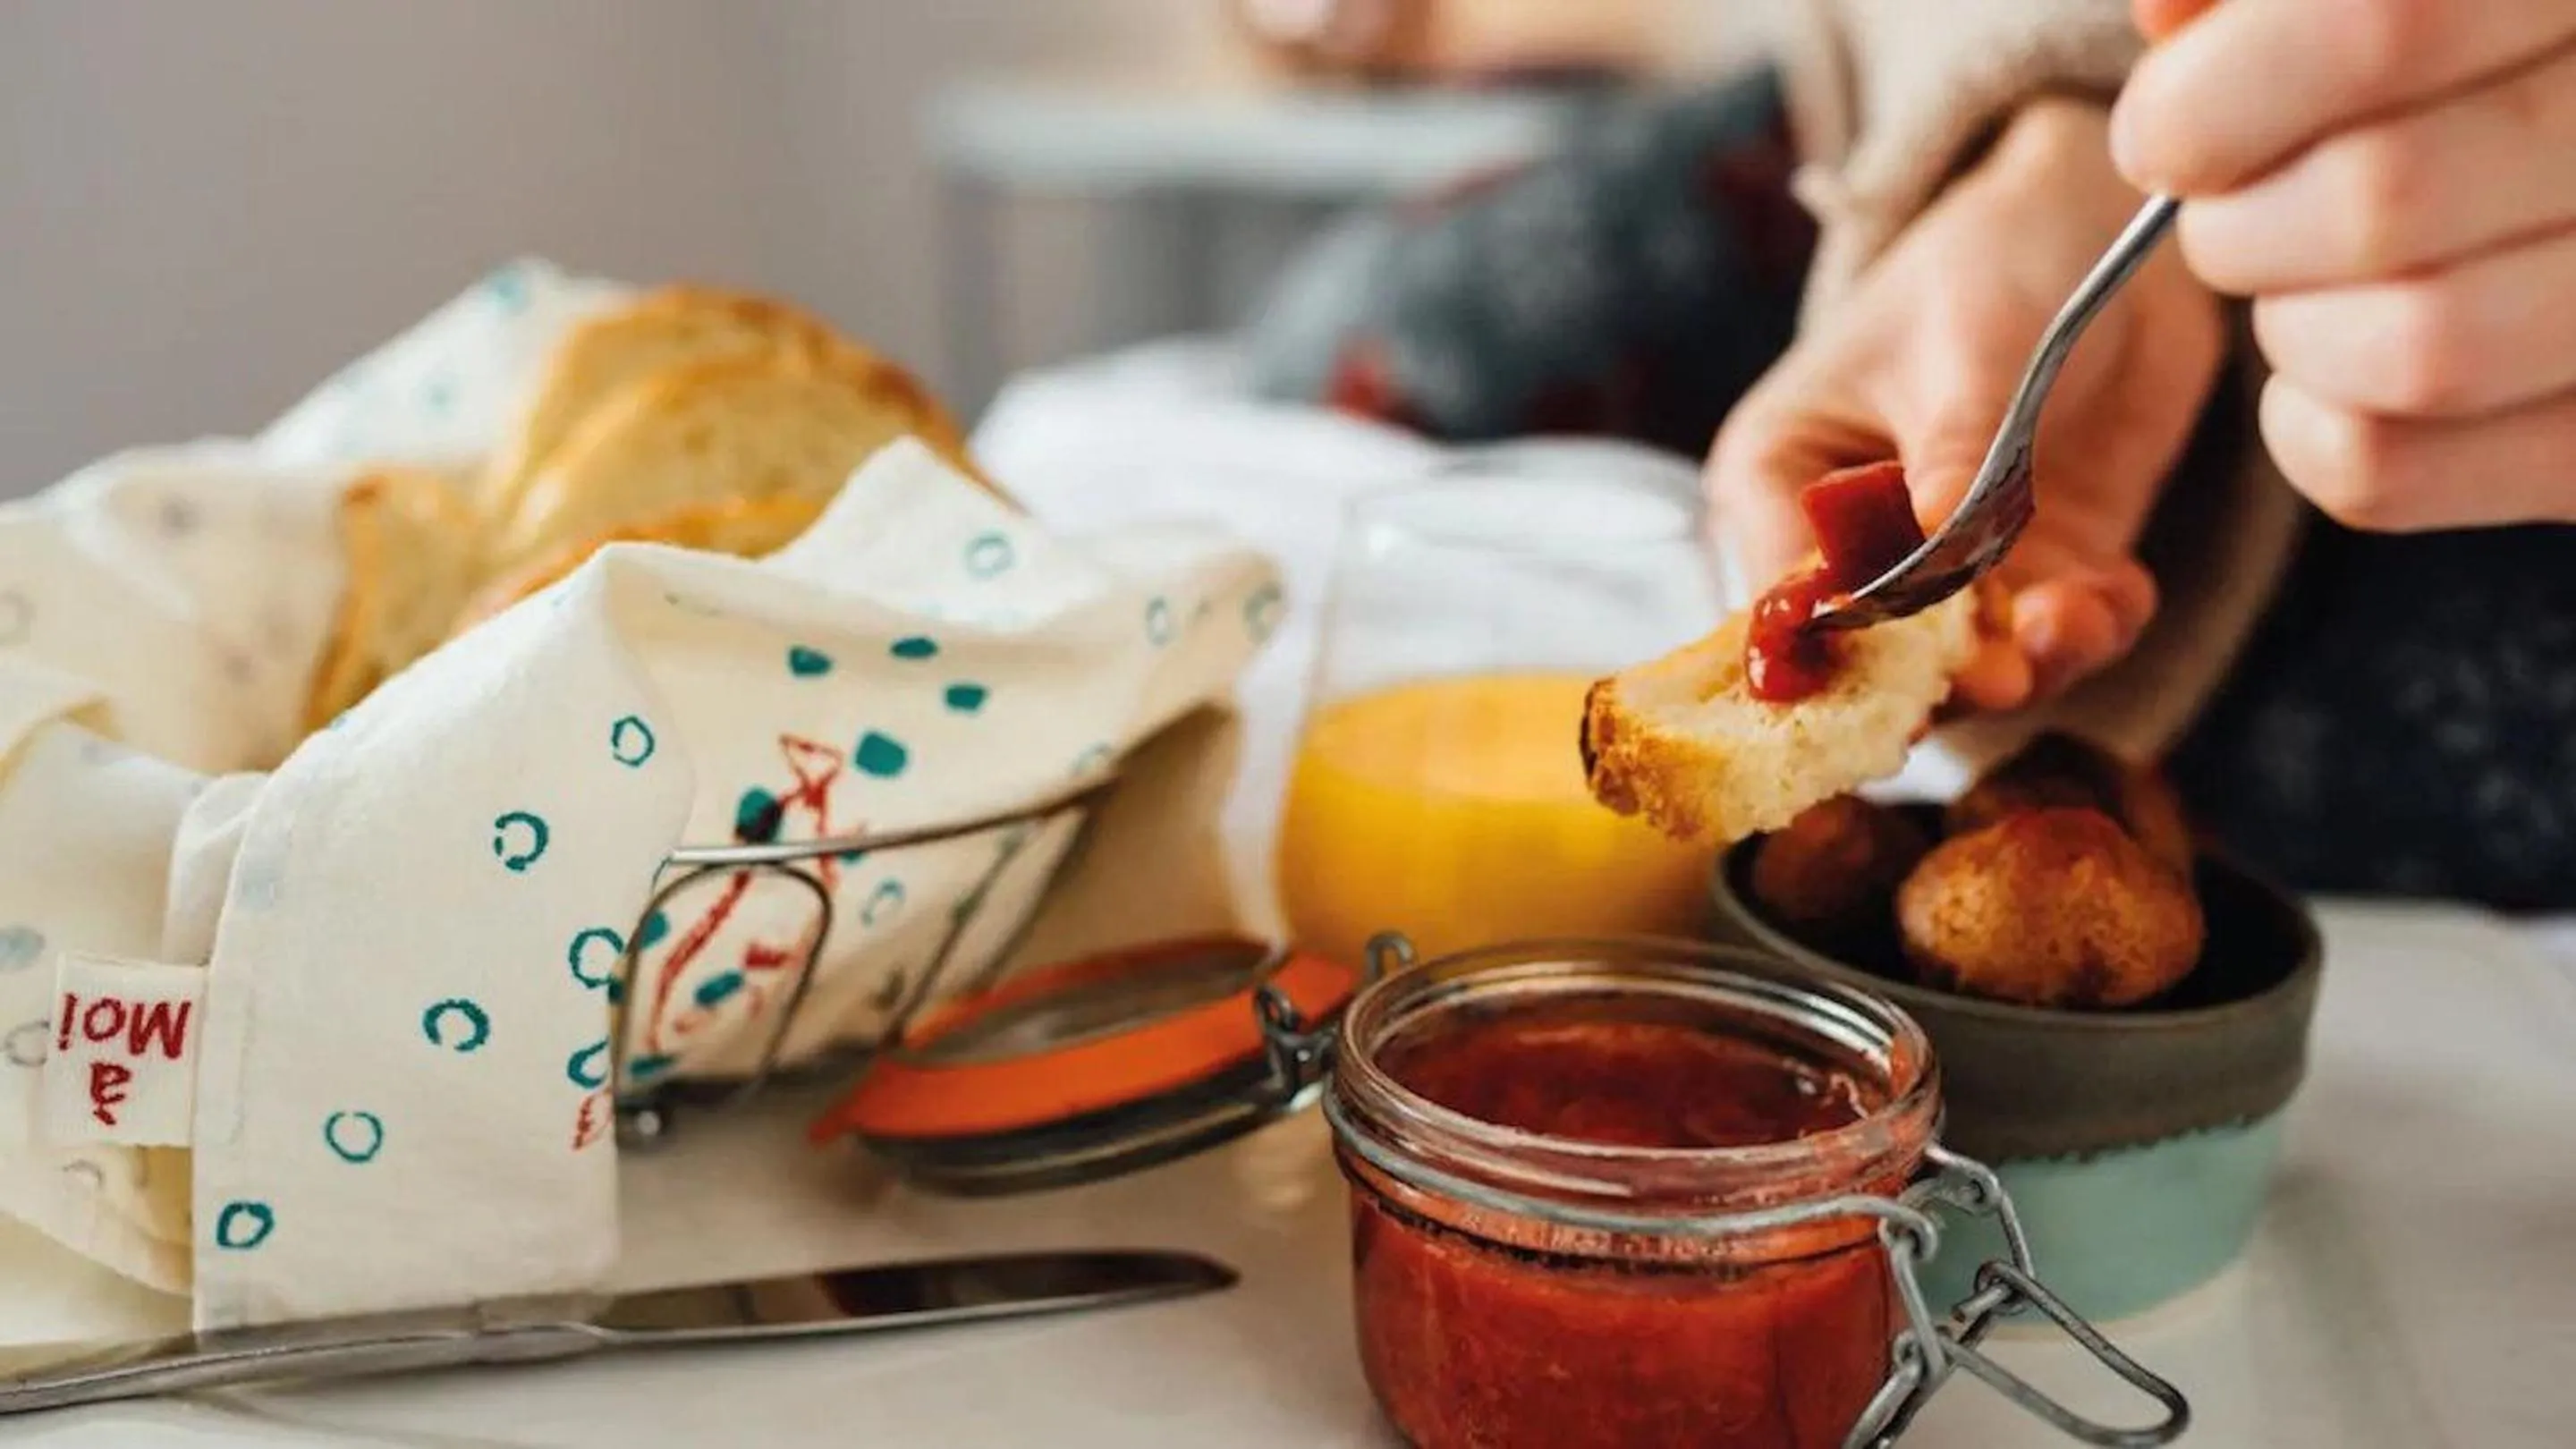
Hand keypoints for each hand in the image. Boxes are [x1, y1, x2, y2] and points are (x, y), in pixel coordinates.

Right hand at [1709, 99, 2225, 709]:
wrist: (2095, 231)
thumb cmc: (1989, 260)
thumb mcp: (1966, 346)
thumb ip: (1954, 454)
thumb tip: (1934, 547)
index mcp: (1779, 479)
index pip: (1785, 592)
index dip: (1838, 647)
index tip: (1905, 671)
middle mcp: (1849, 542)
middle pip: (1872, 655)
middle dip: (1945, 676)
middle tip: (2008, 671)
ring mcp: (1946, 565)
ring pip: (1972, 664)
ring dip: (2031, 663)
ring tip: (2082, 617)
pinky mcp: (2034, 569)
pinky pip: (2057, 636)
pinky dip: (2094, 631)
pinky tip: (2123, 590)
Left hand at [2114, 0, 2575, 528]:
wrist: (2550, 159)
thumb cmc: (2460, 60)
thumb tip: (2170, 17)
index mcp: (2568, 0)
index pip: (2383, 28)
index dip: (2214, 97)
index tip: (2164, 130)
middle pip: (2381, 200)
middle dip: (2239, 222)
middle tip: (2231, 210)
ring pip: (2413, 353)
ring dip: (2289, 329)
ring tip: (2300, 282)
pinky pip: (2388, 470)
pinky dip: (2303, 431)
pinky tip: (2321, 370)